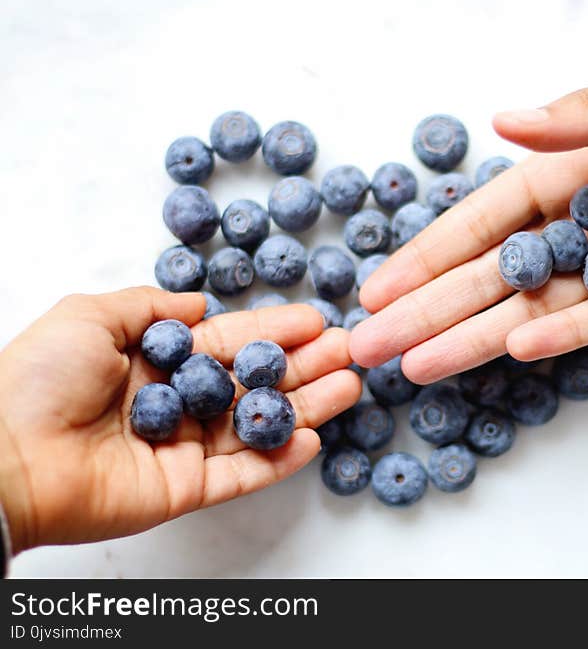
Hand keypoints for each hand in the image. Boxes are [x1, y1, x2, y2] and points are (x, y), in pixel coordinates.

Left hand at [0, 287, 359, 552]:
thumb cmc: (37, 379)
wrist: (3, 455)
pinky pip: (242, 474)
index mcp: (156, 362)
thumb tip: (200, 303)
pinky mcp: (184, 489)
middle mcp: (176, 403)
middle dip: (304, 365)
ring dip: (307, 407)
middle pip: (254, 382)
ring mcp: (183, 448)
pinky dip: (278, 460)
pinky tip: (313, 438)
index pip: (230, 343)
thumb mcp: (90, 316)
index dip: (274, 331)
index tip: (315, 319)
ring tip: (349, 385)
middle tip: (349, 350)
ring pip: (257, 425)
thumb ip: (151, 305)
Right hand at [349, 18, 587, 382]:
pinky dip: (555, 337)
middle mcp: (578, 225)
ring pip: (529, 310)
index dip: (425, 257)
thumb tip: (501, 124)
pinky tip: (507, 351)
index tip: (376, 289)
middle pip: (487, 277)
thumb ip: (577, 118)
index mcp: (565, 173)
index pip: (479, 224)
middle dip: (426, 312)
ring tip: (415, 366)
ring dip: (471, 338)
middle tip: (368, 347)